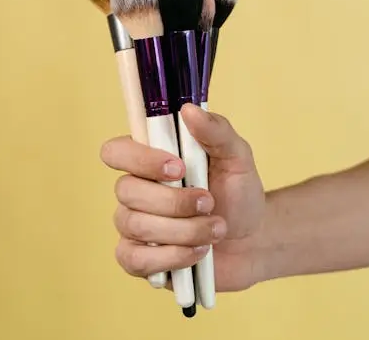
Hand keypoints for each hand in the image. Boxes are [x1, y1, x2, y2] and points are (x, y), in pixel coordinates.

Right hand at [100, 104, 265, 291]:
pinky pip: (135, 260)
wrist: (253, 241)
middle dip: (174, 202)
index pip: (115, 152)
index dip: (140, 159)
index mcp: (148, 160)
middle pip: (127, 191)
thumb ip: (216, 131)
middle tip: (210, 203)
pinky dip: (172, 257)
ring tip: (216, 230)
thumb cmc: (238, 194)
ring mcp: (133, 226)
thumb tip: (189, 110)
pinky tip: (198, 252)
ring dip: (184, 230)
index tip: (179, 167)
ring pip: (137, 226)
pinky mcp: (138, 259)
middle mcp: (133, 191)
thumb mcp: (237, 157)